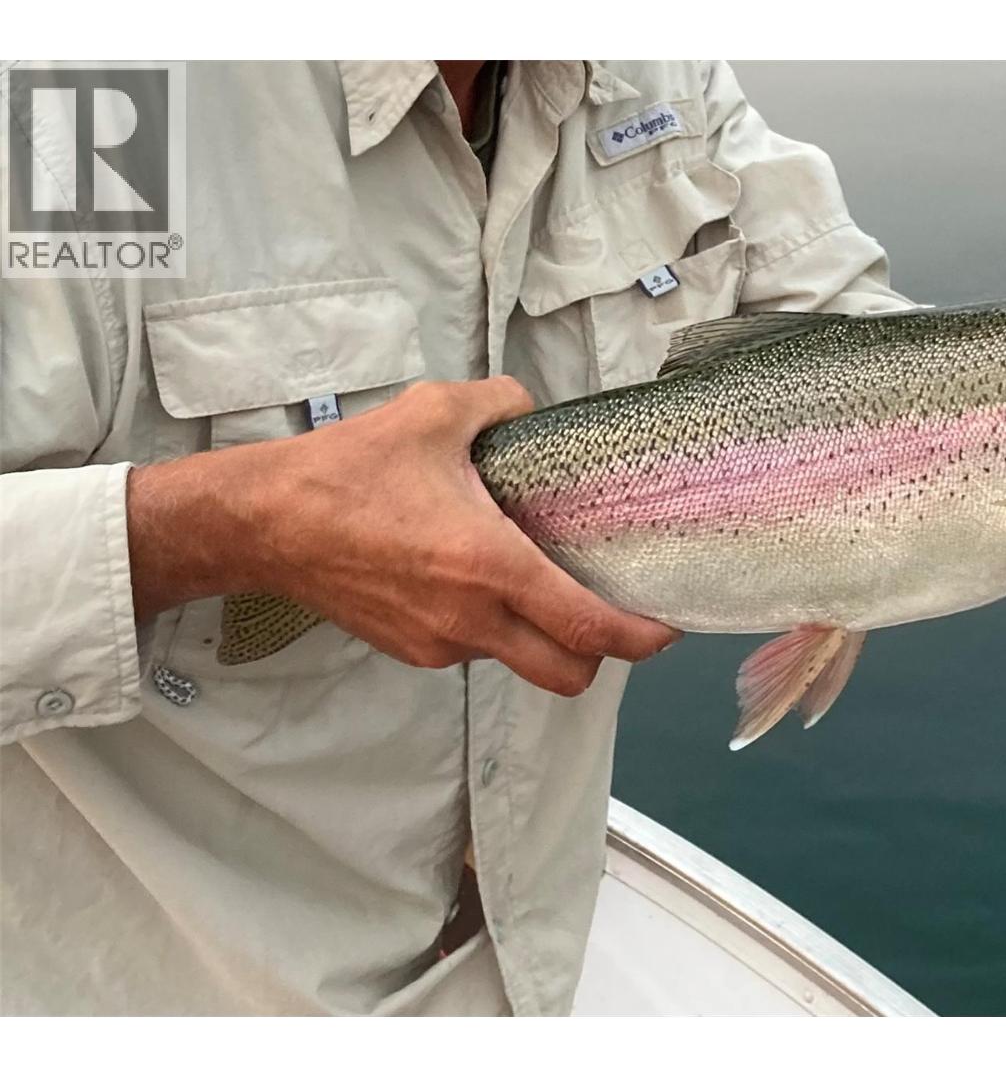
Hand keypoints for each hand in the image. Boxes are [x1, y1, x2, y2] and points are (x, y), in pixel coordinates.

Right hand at [128, 377, 678, 694]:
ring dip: (541, 634)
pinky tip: (475, 580)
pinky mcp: (410, 652)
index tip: (667, 626)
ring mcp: (439, 644)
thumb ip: (501, 405)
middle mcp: (471, 620)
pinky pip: (474, 650)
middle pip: (567, 676)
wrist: (261, 524)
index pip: (588, 628)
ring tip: (532, 578)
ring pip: (519, 660)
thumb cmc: (346, 470)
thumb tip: (530, 409)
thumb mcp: (434, 414)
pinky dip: (493, 627)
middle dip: (602, 657)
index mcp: (489, 566)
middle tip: (613, 616)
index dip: (640, 637)